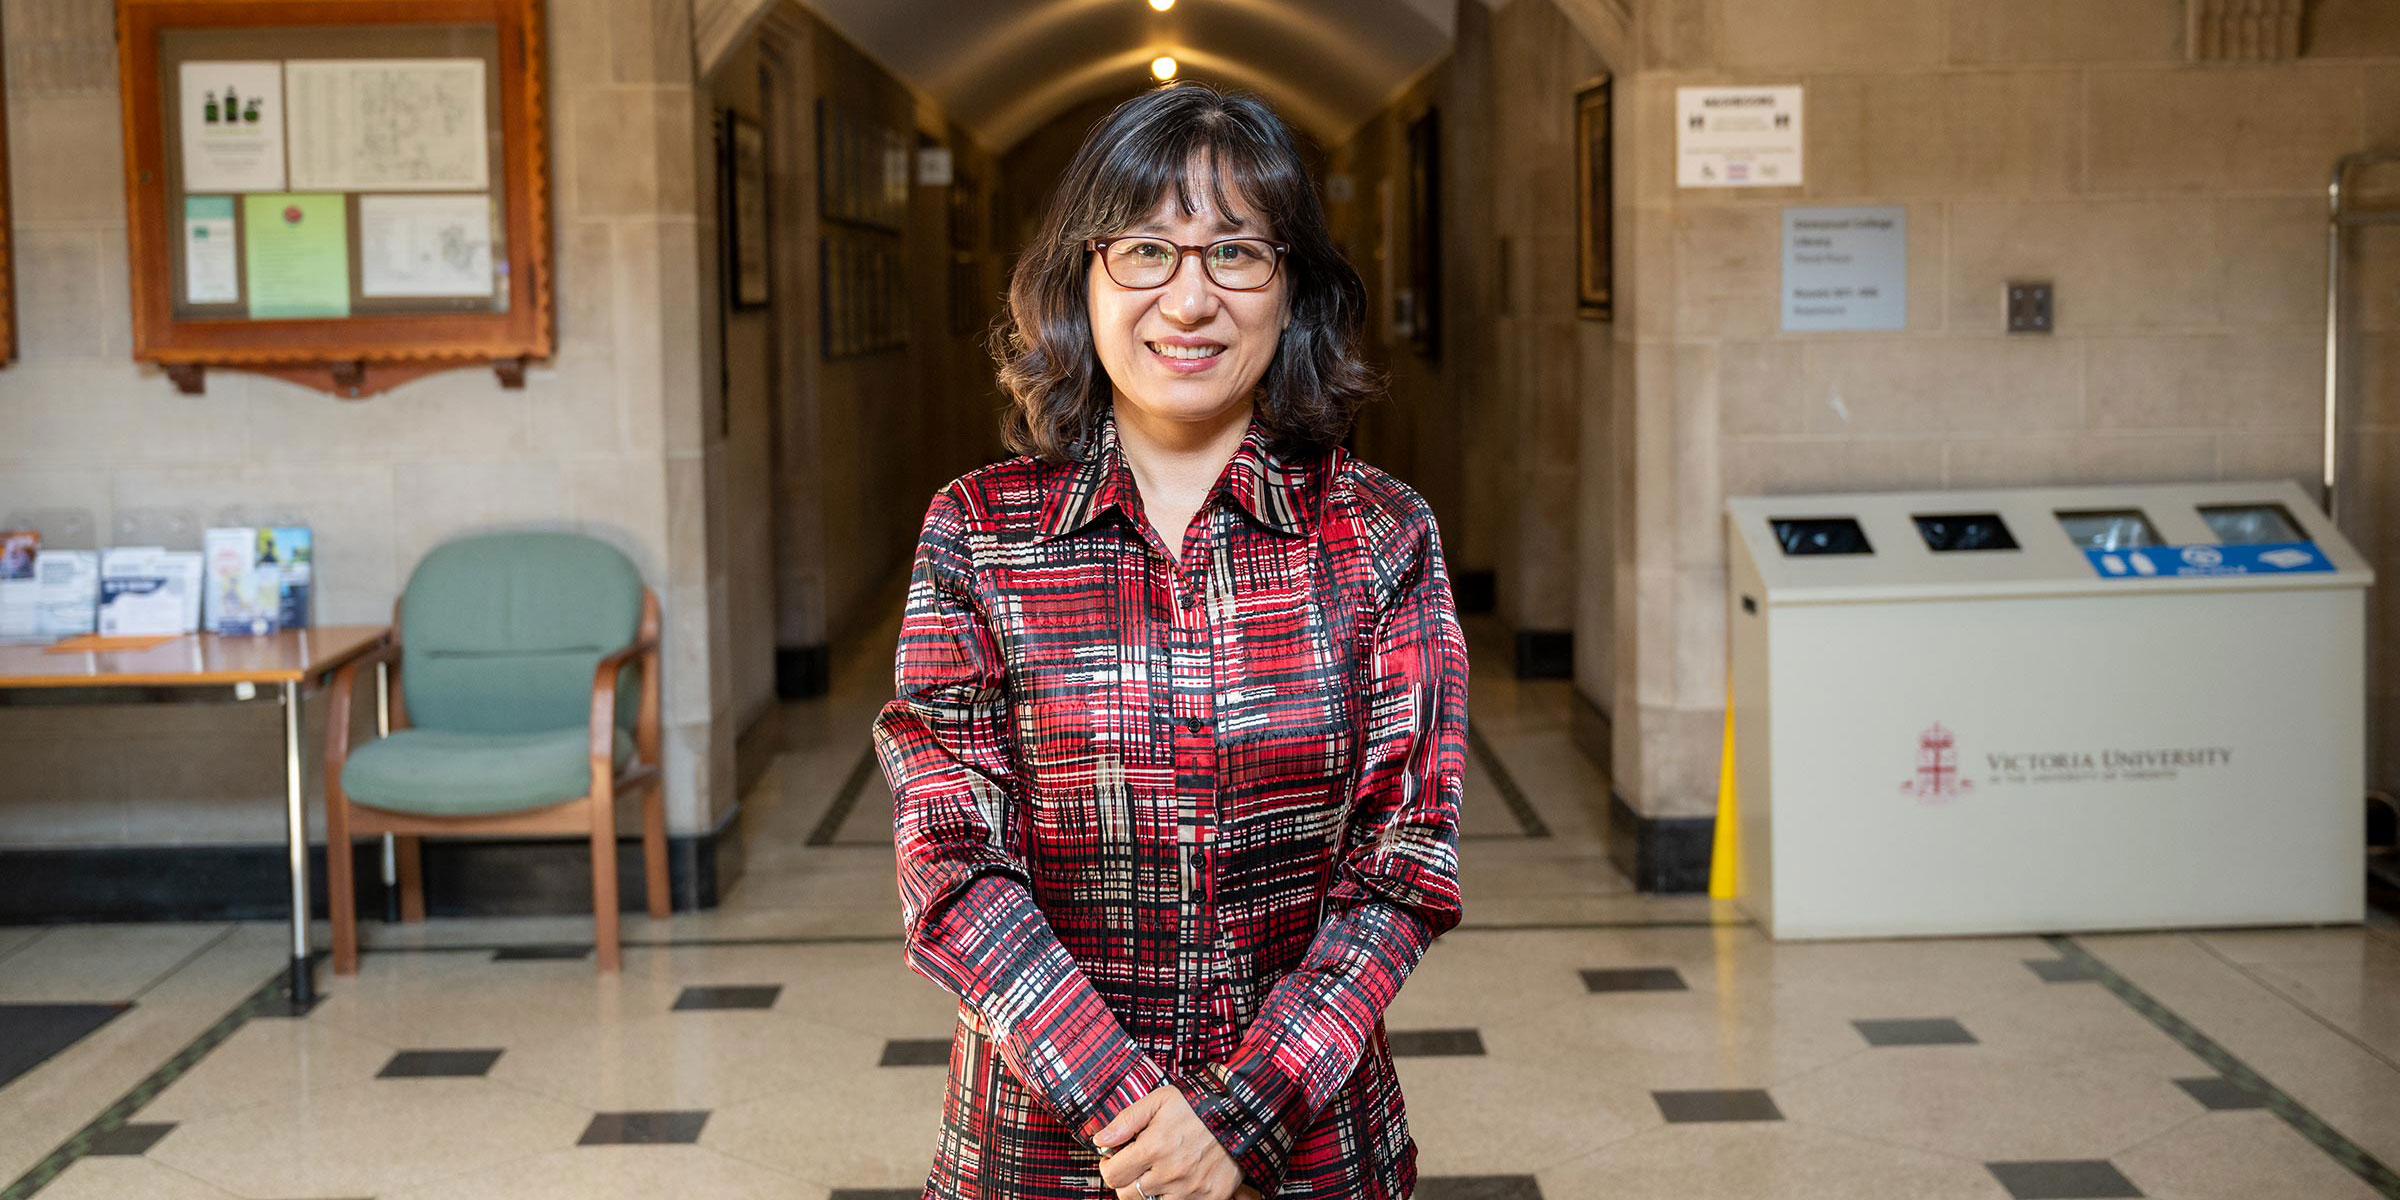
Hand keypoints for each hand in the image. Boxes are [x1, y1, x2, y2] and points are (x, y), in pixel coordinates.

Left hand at [1093, 1084, 1246, 1199]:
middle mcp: (1170, 1174)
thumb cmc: (1199, 1104)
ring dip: (1151, 1190)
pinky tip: (1182, 1178)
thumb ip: (1126, 1120)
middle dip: (1127, 1180)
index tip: (1116, 1157)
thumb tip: (1099, 1139)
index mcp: (1154, 1147)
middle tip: (1139, 1164)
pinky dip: (1176, 1196)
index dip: (1109, 1166)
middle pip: (1127, 1195)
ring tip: (1162, 1169)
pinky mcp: (1210, 1198)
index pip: (1113, 1176)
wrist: (1243, 1113)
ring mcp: (1191, 1190)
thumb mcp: (1159, 1100)